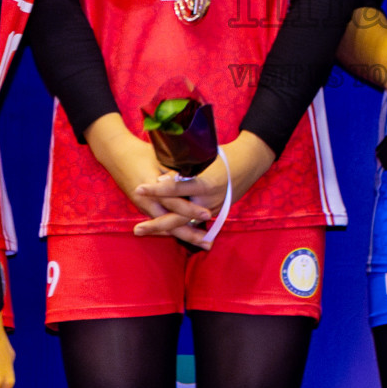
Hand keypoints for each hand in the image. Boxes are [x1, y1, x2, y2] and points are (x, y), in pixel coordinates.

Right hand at [83, 114, 210, 241]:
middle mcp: (147, 201)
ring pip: (166, 226)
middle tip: (208, 242)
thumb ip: (175, 170)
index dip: (190, 208)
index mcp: (151, 186)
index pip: (173, 201)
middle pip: (170, 222)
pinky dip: (174, 230)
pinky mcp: (144, 208)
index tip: (207, 214)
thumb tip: (197, 175)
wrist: (117, 156)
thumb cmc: (141, 153)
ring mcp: (145, 207)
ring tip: (204, 244)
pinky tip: (189, 238)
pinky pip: (161, 222)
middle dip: (189, 233)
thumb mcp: (159, 158)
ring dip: (184, 235)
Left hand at [132, 130, 276, 248]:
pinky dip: (175, 225)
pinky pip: (191, 221)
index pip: (177, 188)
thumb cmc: (223, 156)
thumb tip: (160, 178)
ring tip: (141, 230)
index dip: (158, 189)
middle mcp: (208, 201)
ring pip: (184, 223)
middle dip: (156, 224)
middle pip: (179, 217)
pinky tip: (157, 229)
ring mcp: (212, 210)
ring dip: (162, 228)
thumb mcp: (203, 159)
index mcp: (206, 183)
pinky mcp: (214, 214)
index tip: (139, 188)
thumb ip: (183, 171)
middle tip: (137, 229)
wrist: (249, 164)